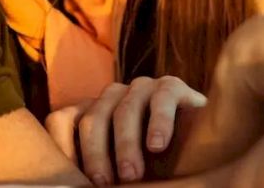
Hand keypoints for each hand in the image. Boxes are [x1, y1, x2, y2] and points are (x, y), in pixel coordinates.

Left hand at [44, 75, 205, 184]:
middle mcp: (112, 96)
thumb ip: (101, 173)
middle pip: (92, 118)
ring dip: (126, 143)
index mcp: (92, 112)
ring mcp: (141, 88)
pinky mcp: (171, 86)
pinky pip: (162, 97)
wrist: (202, 146)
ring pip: (124, 108)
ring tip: (132, 175)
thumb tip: (81, 187)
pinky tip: (158, 145)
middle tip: (104, 184)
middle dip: (96, 154)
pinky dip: (159, 121)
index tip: (71, 179)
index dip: (62, 148)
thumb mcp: (120, 169)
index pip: (62, 120)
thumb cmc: (153, 166)